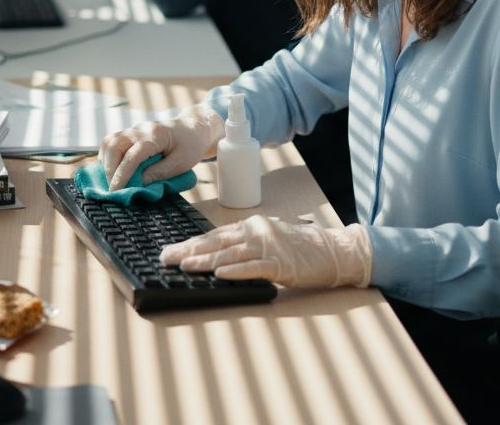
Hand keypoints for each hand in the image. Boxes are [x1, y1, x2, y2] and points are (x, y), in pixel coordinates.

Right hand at [101, 105, 223, 189]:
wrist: (193, 128)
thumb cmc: (190, 146)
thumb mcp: (181, 163)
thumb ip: (159, 173)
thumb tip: (137, 184)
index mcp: (155, 135)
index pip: (132, 155)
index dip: (122, 175)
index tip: (116, 192)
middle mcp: (140, 129)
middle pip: (114, 145)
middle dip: (109, 169)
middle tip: (113, 189)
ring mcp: (134, 129)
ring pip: (109, 142)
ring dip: (106, 163)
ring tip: (112, 181)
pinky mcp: (130, 133)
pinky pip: (111, 142)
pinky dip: (108, 157)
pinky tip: (114, 171)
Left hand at [160, 215, 372, 287]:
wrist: (333, 250)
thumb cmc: (302, 247)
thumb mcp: (270, 238)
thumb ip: (247, 245)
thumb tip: (218, 257)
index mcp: (253, 226)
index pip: (215, 235)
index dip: (191, 243)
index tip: (172, 250)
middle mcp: (257, 232)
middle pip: (216, 242)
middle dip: (189, 250)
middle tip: (166, 258)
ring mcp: (269, 247)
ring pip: (230, 254)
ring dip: (205, 261)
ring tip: (185, 266)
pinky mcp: (280, 263)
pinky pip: (254, 267)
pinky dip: (236, 271)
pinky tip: (219, 274)